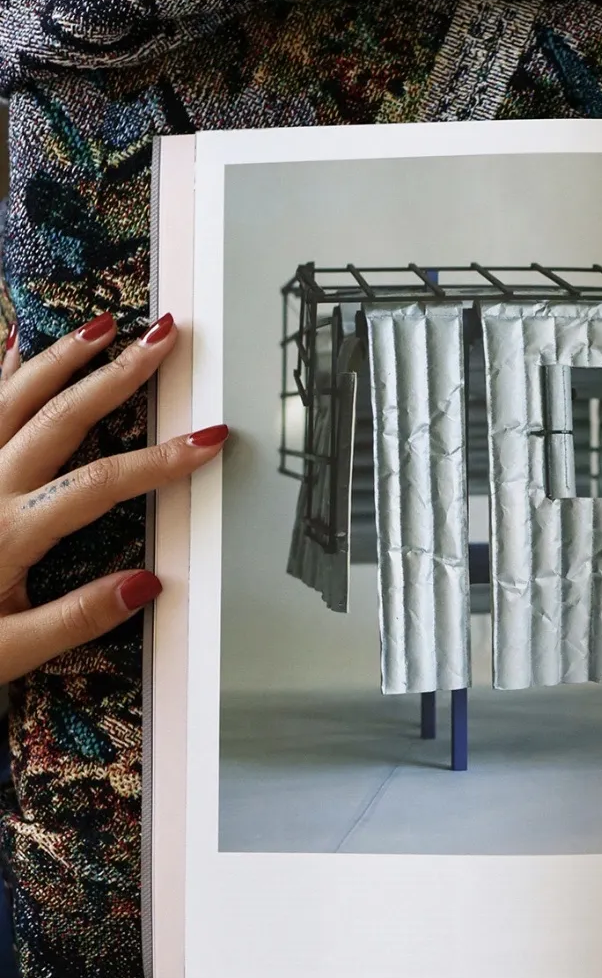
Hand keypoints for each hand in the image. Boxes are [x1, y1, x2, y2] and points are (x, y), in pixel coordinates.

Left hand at [0, 312, 226, 683]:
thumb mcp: (8, 651)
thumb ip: (76, 618)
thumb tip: (145, 583)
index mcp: (9, 533)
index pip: (102, 483)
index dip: (162, 460)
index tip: (206, 439)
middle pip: (62, 417)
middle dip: (119, 374)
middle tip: (162, 339)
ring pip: (13, 397)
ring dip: (62, 358)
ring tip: (103, 326)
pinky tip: (14, 343)